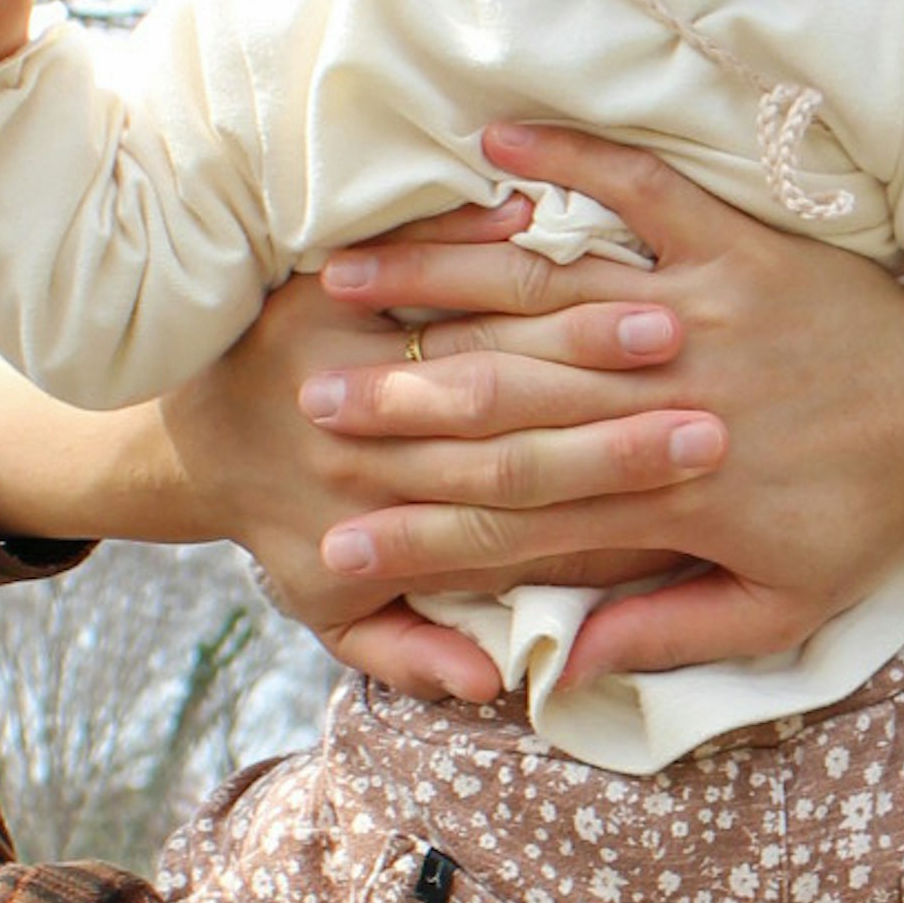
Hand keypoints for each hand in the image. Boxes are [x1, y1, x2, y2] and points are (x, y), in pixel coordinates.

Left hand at [0, 211, 731, 691]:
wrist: (188, 441)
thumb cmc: (285, 531)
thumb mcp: (333, 620)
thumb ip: (413, 657)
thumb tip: (496, 687)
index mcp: (386, 520)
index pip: (524, 510)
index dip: (617, 486)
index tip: (709, 460)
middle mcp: (370, 443)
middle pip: (518, 418)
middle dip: (623, 406)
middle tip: (714, 391)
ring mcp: (342, 358)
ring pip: (469, 333)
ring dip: (569, 319)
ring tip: (661, 310)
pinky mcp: (321, 294)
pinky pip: (398, 253)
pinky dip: (457, 231)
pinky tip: (526, 215)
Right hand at [303, 130, 903, 685]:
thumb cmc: (877, 512)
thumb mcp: (784, 605)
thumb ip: (666, 634)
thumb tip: (557, 668)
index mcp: (678, 498)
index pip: (525, 516)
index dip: (427, 529)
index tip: (340, 538)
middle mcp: (674, 398)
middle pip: (509, 402)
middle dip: (397, 407)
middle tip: (305, 408)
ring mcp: (704, 309)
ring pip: (546, 297)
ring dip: (438, 286)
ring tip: (343, 283)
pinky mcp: (737, 242)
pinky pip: (638, 187)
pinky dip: (566, 160)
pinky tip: (493, 142)